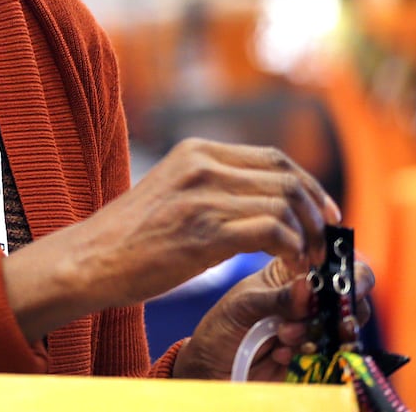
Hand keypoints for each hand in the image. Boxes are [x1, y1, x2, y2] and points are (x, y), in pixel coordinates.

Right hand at [3, 138, 339, 341]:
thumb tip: (266, 201)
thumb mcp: (173, 191)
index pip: (274, 157)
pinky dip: (292, 249)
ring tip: (306, 260)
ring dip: (307, 236)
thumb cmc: (131, 236)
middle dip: (317, 213)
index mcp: (195, 150)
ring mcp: (202, 195)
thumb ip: (214, 185)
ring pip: (284, 203)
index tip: (325, 214)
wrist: (91, 258)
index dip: (310, 185)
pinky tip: (287, 265)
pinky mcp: (204, 230)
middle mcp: (201, 164)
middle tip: (322, 243)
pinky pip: (272, 230)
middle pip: (286, 178)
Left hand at [173, 253, 376, 379]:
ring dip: (316, 333)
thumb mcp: (244, 305)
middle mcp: (310, 299)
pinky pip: (332, 354)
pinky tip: (280, 353)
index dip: (349, 271)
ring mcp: (315, 328)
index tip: (348, 285)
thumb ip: (277, 297)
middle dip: (339, 309)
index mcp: (292, 273)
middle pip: (350, 298)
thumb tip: (308, 285)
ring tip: (282, 336)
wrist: (213, 366)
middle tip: (314, 319)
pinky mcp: (316, 355)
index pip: (333, 263)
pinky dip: (309, 354)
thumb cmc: (223, 326)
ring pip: (344, 328)